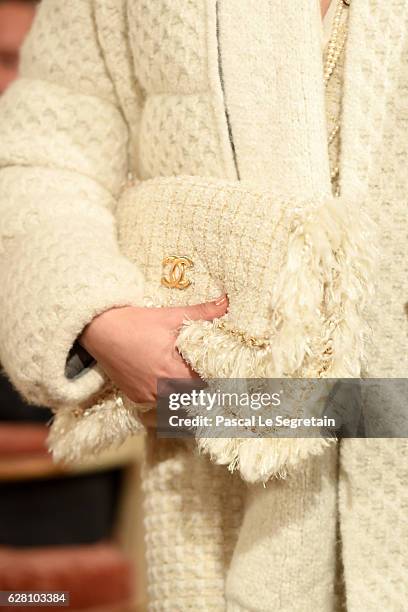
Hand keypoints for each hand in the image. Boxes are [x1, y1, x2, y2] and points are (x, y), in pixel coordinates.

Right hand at [78, 296, 227, 424]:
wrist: (98, 329)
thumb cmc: (135, 322)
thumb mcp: (170, 316)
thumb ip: (202, 313)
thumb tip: (226, 303)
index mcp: (173, 373)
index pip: (206, 385)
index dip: (218, 380)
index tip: (225, 375)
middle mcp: (160, 391)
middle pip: (192, 398)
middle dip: (204, 390)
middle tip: (215, 381)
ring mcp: (146, 397)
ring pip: (176, 404)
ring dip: (186, 397)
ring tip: (195, 386)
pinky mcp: (135, 398)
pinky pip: (158, 406)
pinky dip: (168, 399)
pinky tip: (172, 388)